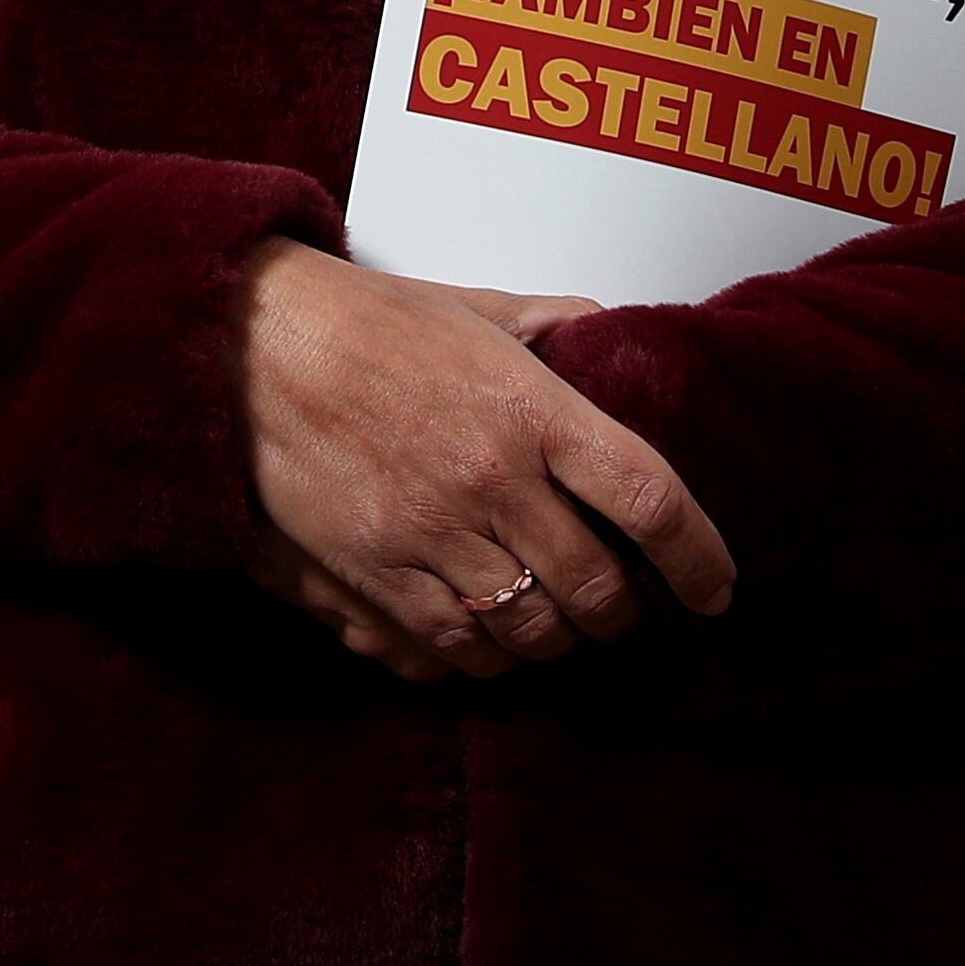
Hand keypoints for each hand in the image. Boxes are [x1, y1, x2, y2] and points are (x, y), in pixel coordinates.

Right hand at [229, 240, 734, 678]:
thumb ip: (553, 326)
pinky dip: (483, 658)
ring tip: (556, 625)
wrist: (247, 346)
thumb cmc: (362, 322)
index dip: (699, 555)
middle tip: (625, 611)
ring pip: (530, 633)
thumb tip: (612, 334)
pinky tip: (487, 640)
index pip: (647, 495)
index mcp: (527, 406)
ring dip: (555, 641)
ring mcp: (428, 534)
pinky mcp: (372, 574)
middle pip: (597, 589)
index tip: (717, 587)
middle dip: (623, 615)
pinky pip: (451, 650)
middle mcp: (488, 478)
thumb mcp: (474, 307)